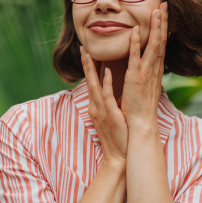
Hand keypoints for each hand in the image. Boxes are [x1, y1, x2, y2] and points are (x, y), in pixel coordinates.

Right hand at [81, 46, 128, 166]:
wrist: (118, 156)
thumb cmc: (117, 136)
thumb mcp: (109, 115)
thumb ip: (108, 102)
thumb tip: (110, 92)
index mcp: (95, 105)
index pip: (91, 82)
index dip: (88, 67)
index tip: (87, 52)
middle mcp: (95, 106)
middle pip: (89, 81)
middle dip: (86, 64)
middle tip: (82, 47)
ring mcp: (101, 110)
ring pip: (95, 85)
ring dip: (92, 69)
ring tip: (90, 54)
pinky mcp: (110, 115)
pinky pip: (107, 96)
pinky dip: (106, 83)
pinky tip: (107, 72)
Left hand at [120, 1, 168, 129]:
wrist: (141, 124)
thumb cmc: (142, 107)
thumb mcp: (147, 85)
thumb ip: (147, 72)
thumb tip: (148, 64)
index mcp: (155, 70)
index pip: (161, 44)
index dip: (163, 28)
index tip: (164, 13)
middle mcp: (154, 68)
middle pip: (161, 40)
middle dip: (163, 21)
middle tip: (165, 4)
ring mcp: (146, 72)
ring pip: (152, 45)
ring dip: (155, 27)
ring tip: (157, 10)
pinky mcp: (135, 78)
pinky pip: (135, 57)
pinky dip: (135, 43)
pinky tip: (135, 30)